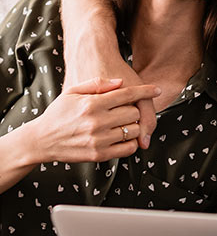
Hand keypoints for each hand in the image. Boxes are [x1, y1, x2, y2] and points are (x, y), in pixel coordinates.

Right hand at [25, 77, 159, 162]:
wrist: (41, 139)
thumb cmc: (58, 114)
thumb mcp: (72, 92)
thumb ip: (97, 85)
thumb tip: (120, 82)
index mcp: (91, 104)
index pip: (127, 94)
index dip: (145, 90)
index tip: (156, 90)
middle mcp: (96, 122)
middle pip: (134, 112)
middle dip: (133, 109)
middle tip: (125, 110)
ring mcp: (98, 139)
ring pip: (134, 130)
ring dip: (133, 126)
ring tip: (122, 124)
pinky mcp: (99, 154)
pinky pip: (128, 148)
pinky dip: (131, 142)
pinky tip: (122, 136)